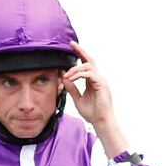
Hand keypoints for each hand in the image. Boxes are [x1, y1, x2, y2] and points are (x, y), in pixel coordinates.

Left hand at [63, 42, 127, 158]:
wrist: (101, 121)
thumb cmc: (92, 113)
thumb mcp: (78, 99)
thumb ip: (72, 88)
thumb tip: (65, 79)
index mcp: (92, 81)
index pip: (86, 64)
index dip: (79, 55)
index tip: (71, 48)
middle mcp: (98, 78)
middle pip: (89, 60)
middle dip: (80, 51)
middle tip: (71, 44)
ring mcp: (101, 80)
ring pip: (87, 66)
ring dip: (75, 69)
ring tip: (67, 76)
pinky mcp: (101, 84)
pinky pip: (89, 74)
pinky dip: (79, 75)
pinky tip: (72, 79)